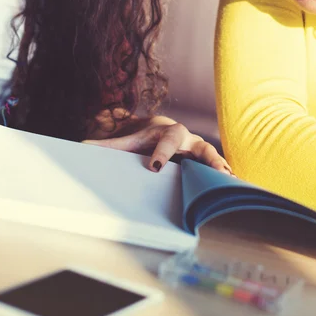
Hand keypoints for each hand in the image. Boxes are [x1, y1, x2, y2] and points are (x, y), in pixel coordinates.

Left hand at [82, 111, 232, 175]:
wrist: (159, 129)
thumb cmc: (143, 138)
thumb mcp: (127, 141)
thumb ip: (108, 145)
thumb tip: (82, 147)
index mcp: (168, 132)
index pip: (167, 140)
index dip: (163, 152)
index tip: (155, 167)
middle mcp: (188, 140)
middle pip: (202, 146)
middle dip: (209, 159)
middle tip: (215, 171)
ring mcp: (198, 151)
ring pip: (213, 158)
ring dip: (222, 169)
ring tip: (231, 182)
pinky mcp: (204, 162)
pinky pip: (216, 167)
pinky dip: (224, 176)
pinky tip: (233, 187)